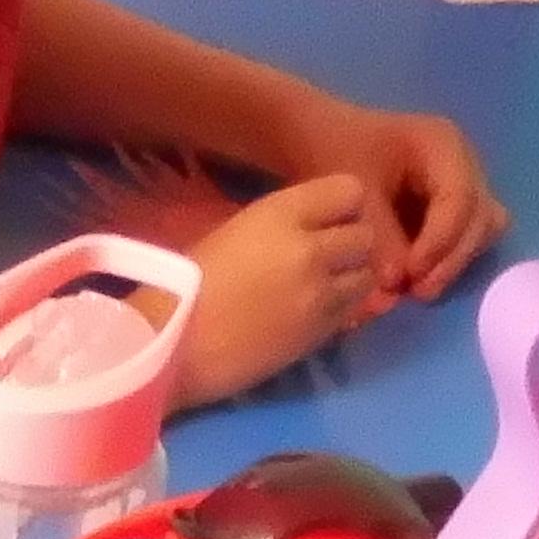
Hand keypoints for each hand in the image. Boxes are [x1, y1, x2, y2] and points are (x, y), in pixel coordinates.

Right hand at [173, 175, 387, 404]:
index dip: (343, 206)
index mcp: (281, 214)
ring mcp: (320, 293)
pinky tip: (312, 313)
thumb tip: (315, 227)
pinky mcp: (320, 332)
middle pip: (365, 235)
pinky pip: (353, 311)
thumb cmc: (184, 286)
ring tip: (322, 288)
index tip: (327, 220)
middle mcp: (310, 248)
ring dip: (351, 279)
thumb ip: (280, 226)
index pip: (350, 191)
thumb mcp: (233, 232)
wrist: (171, 347)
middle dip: (350, 245)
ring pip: (367, 275)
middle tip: (326, 258)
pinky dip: (341, 310)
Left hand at [280, 98, 502, 302]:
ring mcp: (461, 186)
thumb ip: (380, 240)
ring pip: (480, 232)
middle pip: (481, 218)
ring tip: (414, 289)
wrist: (319, 141)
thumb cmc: (334, 154)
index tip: (411, 276)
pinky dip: (444, 262)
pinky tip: (414, 279)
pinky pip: (464, 241)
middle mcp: (463, 164)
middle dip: (451, 258)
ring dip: (453, 263)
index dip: (440, 242)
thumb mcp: (354, 193)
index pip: (460, 198)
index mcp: (443, 145)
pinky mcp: (450, 209)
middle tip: (416, 292)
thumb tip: (397, 288)